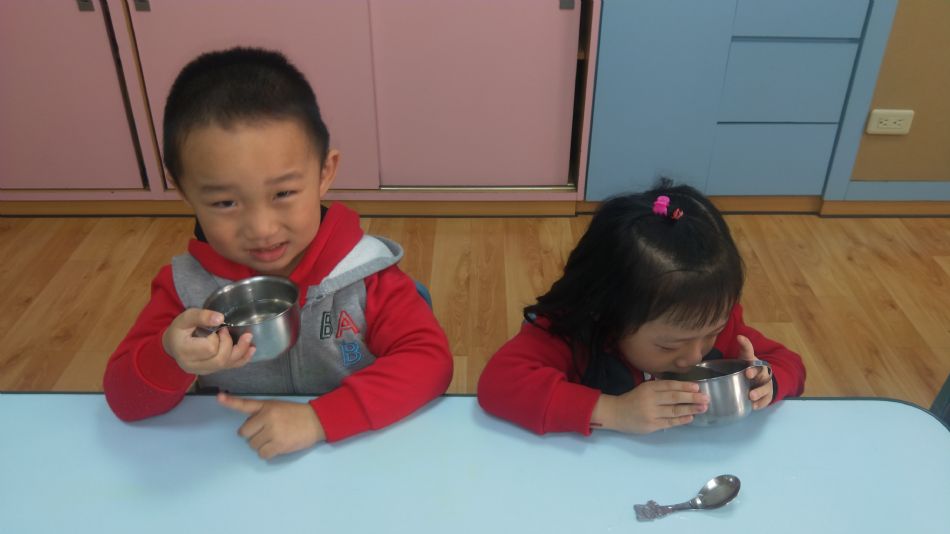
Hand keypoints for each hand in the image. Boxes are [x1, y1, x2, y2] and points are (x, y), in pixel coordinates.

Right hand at [162, 308, 254, 374]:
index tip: (216, 328)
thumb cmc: (180, 330)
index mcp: (185, 352)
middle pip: (220, 360)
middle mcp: (194, 366)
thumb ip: (202, 316)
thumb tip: (220, 318)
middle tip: (227, 330)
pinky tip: (251, 349)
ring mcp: (204, 371)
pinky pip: (230, 367)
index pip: (209, 349)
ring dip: (241, 350)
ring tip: (248, 337)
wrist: (174, 344)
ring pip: (226, 365)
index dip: (216, 338)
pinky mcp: (212, 371)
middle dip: (230, 344)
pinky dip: (243, 358)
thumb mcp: (186, 318)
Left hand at [218, 393, 325, 459]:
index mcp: (266, 406)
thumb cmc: (294, 414)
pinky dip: (267, 453)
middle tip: (266, 432)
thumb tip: (244, 429)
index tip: (219, 398)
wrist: (315, 421)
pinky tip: (277, 446)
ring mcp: (273, 432)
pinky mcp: (279, 445)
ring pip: (253, 445)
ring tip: (274, 438)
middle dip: (253, 435)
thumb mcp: (276, 406)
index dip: (230, 402)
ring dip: (260, 445)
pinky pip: (263, 454)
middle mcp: (267, 418)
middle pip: (245, 434)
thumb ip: (259, 413)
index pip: (245, 404)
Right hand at [592, 380, 708, 433]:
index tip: (698, 387)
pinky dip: (681, 420)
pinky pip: (670, 422)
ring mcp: (651, 413)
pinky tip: (690, 417)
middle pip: (674, 397)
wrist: (616, 413)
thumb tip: (684, 388)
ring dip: (690, 409)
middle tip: (706, 398)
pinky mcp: (652, 425)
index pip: (669, 386)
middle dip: (692, 397)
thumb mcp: (644, 388)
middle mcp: (651, 400)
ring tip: (703, 408)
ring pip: (674, 411)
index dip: (684, 386)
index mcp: (649, 388)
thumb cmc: (633, 399)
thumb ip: (660, 387)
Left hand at [737, 335, 773, 408]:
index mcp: (758, 365)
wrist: (761, 378)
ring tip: (751, 397)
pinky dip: (760, 404)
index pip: (757, 364)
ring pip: (765, 389)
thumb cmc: (750, 366)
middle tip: (749, 383)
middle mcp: (764, 375)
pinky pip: (766, 401)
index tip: (747, 372)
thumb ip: (744, 347)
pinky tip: (754, 406)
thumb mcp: (746, 357)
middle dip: (757, 380)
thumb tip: (740, 336)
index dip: (753, 368)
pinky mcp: (767, 396)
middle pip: (762, 377)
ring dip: (759, 393)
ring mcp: (766, 386)